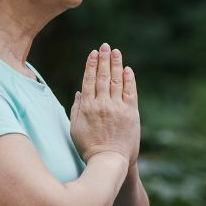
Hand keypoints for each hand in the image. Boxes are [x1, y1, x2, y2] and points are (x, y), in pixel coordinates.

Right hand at [70, 42, 140, 162]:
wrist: (109, 160)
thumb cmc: (89, 146)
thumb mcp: (75, 128)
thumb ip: (76, 108)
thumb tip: (80, 91)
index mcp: (87, 107)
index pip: (89, 80)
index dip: (91, 65)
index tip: (93, 53)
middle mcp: (102, 104)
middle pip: (103, 76)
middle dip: (104, 59)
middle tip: (105, 46)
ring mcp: (117, 108)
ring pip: (116, 81)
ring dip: (116, 64)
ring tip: (116, 52)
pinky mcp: (131, 113)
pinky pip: (130, 92)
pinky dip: (129, 80)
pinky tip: (127, 70)